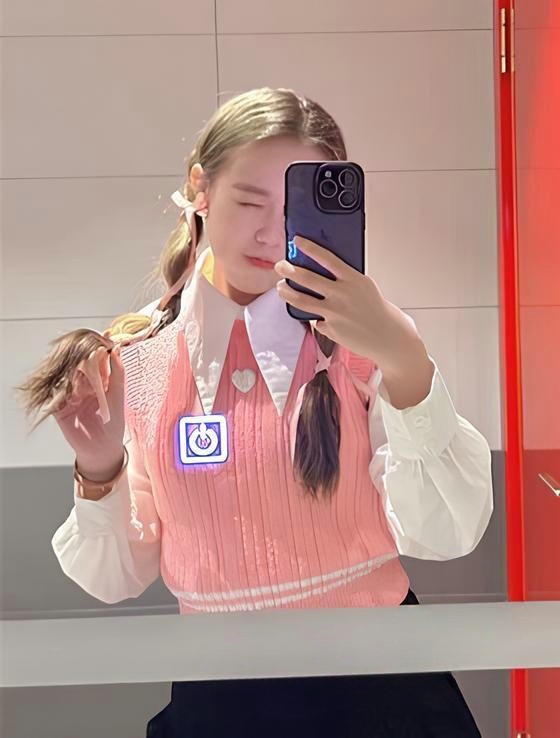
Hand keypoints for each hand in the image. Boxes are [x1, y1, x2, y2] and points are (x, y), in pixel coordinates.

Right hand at [53, 346, 125, 472]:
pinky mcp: (60, 406)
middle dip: (84, 352)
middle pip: (79, 363)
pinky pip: (57, 393)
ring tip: (82, 358)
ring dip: (73, 365)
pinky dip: (62, 384)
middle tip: (90, 342)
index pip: (96, 358)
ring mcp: (70, 394)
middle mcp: (83, 384)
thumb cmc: (113, 422)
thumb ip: (117, 371)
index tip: (105, 335)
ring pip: (68, 375)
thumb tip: (116, 348)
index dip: (100, 346)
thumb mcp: (118, 393)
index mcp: (98, 380)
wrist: (103, 447)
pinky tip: (70, 377)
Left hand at [274, 235, 420, 368]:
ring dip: (286, 291)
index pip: (326, 258)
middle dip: (288, 269)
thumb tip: (321, 273)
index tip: (296, 241)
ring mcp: (333, 313)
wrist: (388, 338)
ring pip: (301, 299)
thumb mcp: (365, 287)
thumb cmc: (378, 312)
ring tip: (280, 287)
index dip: (309, 248)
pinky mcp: (329, 329)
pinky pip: (315, 320)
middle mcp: (341, 295)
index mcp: (353, 280)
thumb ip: (345, 280)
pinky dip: (316, 317)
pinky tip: (320, 316)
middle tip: (280, 265)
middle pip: (306, 278)